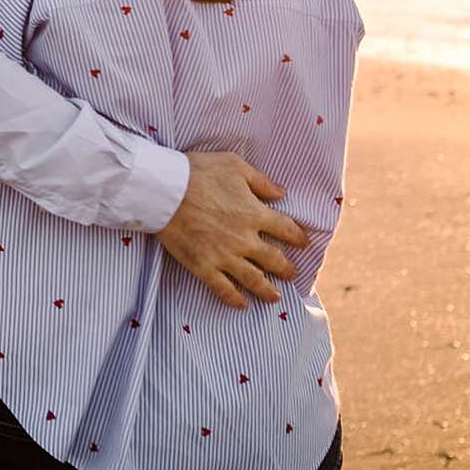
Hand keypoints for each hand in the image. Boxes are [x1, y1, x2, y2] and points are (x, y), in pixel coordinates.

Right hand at [157, 150, 307, 310]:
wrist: (165, 191)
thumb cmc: (199, 172)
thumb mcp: (234, 165)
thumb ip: (261, 181)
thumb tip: (282, 193)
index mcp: (254, 213)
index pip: (286, 229)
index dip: (298, 237)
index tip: (303, 243)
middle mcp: (244, 239)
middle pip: (273, 260)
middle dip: (286, 268)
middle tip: (292, 274)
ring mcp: (225, 256)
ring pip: (253, 280)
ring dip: (267, 290)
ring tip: (275, 297)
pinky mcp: (204, 267)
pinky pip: (224, 289)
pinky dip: (235, 299)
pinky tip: (242, 304)